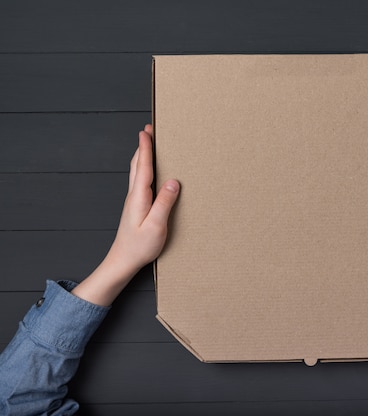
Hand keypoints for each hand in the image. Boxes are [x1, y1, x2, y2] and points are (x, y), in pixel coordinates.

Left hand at [72, 125, 179, 305]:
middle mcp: (134, 196)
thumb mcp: (156, 226)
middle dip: (142, 146)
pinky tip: (149, 172)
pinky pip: (140, 182)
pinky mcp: (136, 207)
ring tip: (148, 145)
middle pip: (136, 165)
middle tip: (148, 130)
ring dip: (142, 156)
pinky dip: (144, 169)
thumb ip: (164, 203)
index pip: (143, 167)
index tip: (146, 131)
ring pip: (136, 172)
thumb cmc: (139, 247)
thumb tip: (173, 182)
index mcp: (139, 197)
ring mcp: (134, 201)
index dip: (145, 148)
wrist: (122, 261)